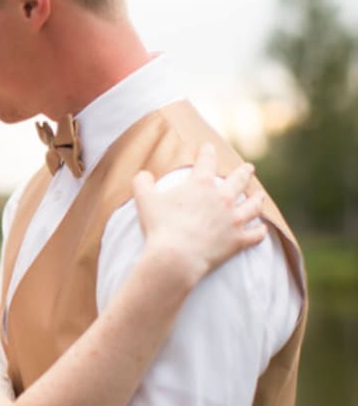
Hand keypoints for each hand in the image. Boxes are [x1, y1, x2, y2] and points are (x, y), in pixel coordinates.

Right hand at [133, 143, 265, 286]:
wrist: (176, 258)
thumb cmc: (160, 227)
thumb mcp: (144, 199)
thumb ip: (142, 182)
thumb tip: (143, 175)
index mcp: (201, 184)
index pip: (207, 160)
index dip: (207, 152)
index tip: (208, 148)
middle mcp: (223, 198)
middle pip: (239, 179)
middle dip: (244, 172)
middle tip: (248, 168)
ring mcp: (234, 220)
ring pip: (253, 206)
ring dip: (257, 199)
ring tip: (259, 196)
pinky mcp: (238, 241)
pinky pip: (256, 234)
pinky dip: (260, 231)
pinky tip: (262, 229)